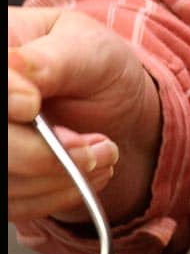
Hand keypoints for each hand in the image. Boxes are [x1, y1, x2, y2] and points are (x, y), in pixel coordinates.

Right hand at [8, 7, 159, 224]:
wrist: (114, 101)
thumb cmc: (95, 65)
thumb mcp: (84, 48)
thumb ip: (50, 62)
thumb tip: (17, 80)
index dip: (4, 100)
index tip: (31, 103)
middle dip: (43, 155)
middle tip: (97, 146)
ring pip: (7, 182)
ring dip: (61, 179)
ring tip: (101, 156)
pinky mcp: (8, 180)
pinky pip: (17, 205)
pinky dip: (59, 196)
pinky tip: (86, 174)